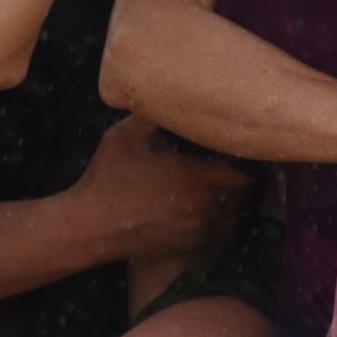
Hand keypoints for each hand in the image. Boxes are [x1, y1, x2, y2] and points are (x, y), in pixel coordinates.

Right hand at [70, 112, 247, 270]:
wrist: (91, 227)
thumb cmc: (108, 179)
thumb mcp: (124, 137)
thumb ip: (150, 114)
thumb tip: (164, 91)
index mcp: (193, 178)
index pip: (241, 172)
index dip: (245, 161)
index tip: (240, 149)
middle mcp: (204, 206)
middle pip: (241, 193)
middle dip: (240, 179)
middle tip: (234, 164)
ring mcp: (199, 229)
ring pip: (233, 213)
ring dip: (233, 200)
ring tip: (225, 185)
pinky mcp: (192, 245)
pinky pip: (221, 230)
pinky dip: (222, 218)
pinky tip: (209, 206)